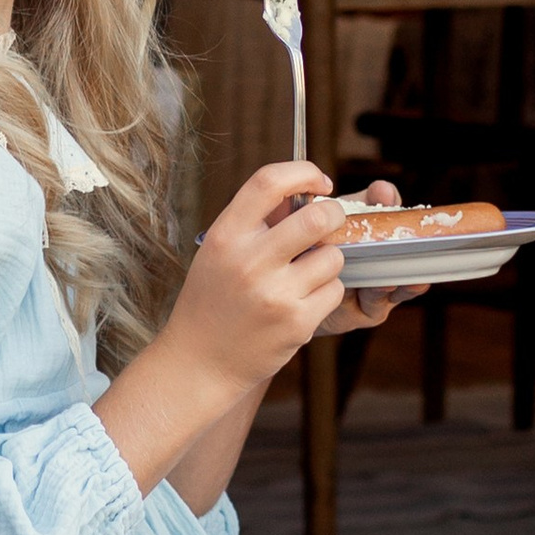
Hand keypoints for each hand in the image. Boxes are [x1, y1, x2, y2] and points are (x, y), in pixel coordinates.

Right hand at [94, 171, 422, 494]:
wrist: (200, 362)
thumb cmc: (212, 300)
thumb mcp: (219, 251)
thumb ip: (255, 220)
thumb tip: (302, 186)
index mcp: (226, 235)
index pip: (269, 182)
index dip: (303, 172)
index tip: (319, 181)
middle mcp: (250, 261)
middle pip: (319, 216)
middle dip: (334, 215)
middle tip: (330, 223)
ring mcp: (275, 293)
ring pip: (333, 256)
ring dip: (328, 261)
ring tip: (305, 274)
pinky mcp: (297, 323)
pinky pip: (334, 290)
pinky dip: (326, 292)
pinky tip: (302, 302)